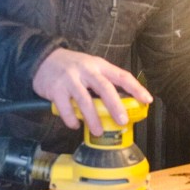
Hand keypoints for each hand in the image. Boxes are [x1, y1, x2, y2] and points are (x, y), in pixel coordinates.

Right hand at [32, 48, 151, 134]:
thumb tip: (123, 103)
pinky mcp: (55, 89)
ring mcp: (70, 79)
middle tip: (123, 120)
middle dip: (115, 105)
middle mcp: (85, 70)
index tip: (147, 100)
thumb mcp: (91, 67)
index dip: (136, 88)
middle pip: (104, 87)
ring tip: (99, 131)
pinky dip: (71, 119)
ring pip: (85, 100)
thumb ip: (105, 81)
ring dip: (93, 118)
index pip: (121, 75)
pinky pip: (65, 108)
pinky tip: (75, 125)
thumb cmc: (72, 66)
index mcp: (99, 65)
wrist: (43, 59)